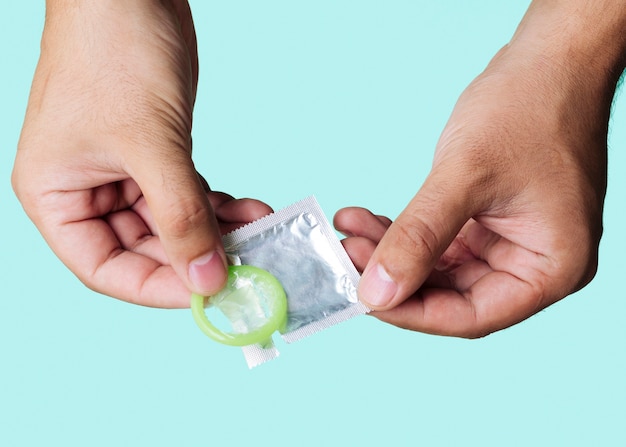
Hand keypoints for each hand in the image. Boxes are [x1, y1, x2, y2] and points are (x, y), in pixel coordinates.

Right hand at [12, 0, 270, 306]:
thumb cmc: (114, 54)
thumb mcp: (151, 144)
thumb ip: (181, 215)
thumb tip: (207, 279)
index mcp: (56, 196)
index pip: (105, 269)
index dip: (156, 286)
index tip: (207, 292)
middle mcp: (86, 193)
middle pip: (144, 251)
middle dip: (196, 258)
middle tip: (246, 266)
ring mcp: (123, 175)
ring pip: (172, 226)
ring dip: (215, 232)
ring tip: (258, 232)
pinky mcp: (155, 157)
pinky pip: (188, 198)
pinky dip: (218, 207)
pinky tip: (250, 210)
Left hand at [336, 2, 624, 337]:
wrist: (548, 62)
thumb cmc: (529, 109)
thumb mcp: (465, 176)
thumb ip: (419, 238)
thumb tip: (375, 292)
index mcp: (552, 268)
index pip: (473, 316)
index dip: (413, 312)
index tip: (363, 297)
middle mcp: (534, 264)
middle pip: (451, 295)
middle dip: (394, 276)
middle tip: (347, 254)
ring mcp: (510, 244)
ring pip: (438, 269)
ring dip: (392, 253)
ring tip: (350, 231)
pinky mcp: (489, 224)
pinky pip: (439, 243)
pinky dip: (405, 233)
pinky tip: (368, 219)